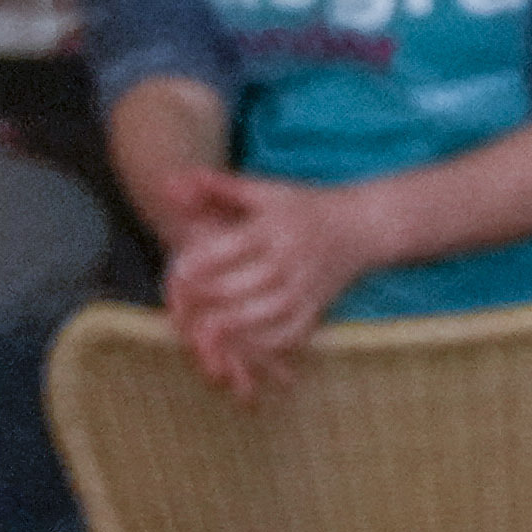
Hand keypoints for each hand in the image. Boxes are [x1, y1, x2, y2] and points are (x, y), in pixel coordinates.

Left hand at [155, 169, 360, 394]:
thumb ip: (216, 186)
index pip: (228, 247)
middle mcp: (291, 259)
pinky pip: (286, 334)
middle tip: (178, 306)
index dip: (197, 263)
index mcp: (274, 227)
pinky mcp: (315, 309)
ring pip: (262, 315)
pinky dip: (260, 346)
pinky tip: (237, 347)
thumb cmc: (302, 206)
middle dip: (205, 299)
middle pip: (240, 285)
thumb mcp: (264, 189)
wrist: (361, 226)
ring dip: (228, 327)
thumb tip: (170, 184)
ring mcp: (305, 288)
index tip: (175, 271)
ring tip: (200, 333)